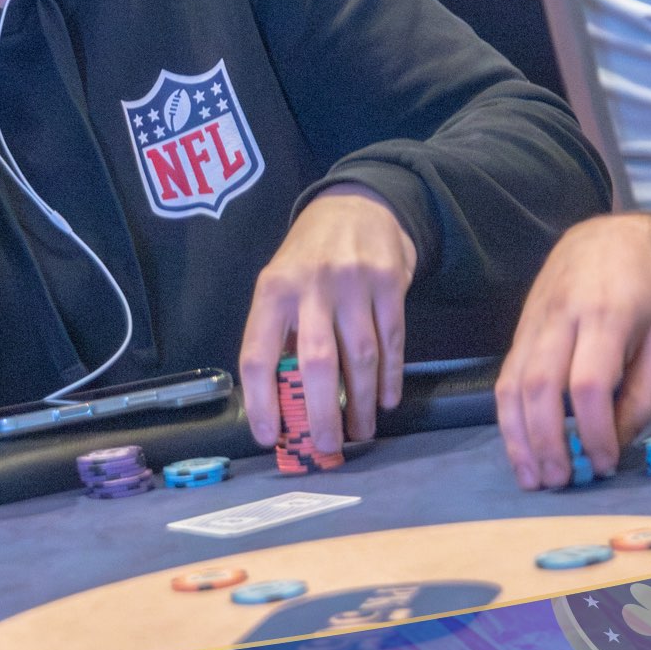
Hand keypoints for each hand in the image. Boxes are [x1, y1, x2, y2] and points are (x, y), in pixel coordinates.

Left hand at [238, 188, 415, 449]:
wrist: (357, 203)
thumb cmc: (309, 256)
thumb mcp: (280, 282)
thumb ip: (281, 333)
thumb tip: (283, 404)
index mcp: (272, 291)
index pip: (258, 355)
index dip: (261, 402)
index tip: (270, 436)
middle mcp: (310, 286)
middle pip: (315, 364)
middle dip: (321, 414)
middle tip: (328, 447)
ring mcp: (353, 283)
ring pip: (360, 358)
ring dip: (360, 403)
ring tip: (359, 432)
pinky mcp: (390, 282)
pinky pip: (393, 341)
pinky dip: (390, 378)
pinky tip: (385, 400)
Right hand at [495, 214, 650, 489]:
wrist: (604, 243)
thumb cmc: (642, 296)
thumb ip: (642, 394)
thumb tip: (614, 442)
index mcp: (606, 317)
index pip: (589, 383)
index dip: (593, 430)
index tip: (605, 462)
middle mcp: (560, 319)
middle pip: (541, 386)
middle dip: (547, 441)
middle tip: (561, 481)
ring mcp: (531, 324)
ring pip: (512, 385)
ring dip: (518, 438)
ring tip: (534, 478)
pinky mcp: (517, 333)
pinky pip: (504, 380)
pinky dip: (508, 421)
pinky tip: (521, 451)